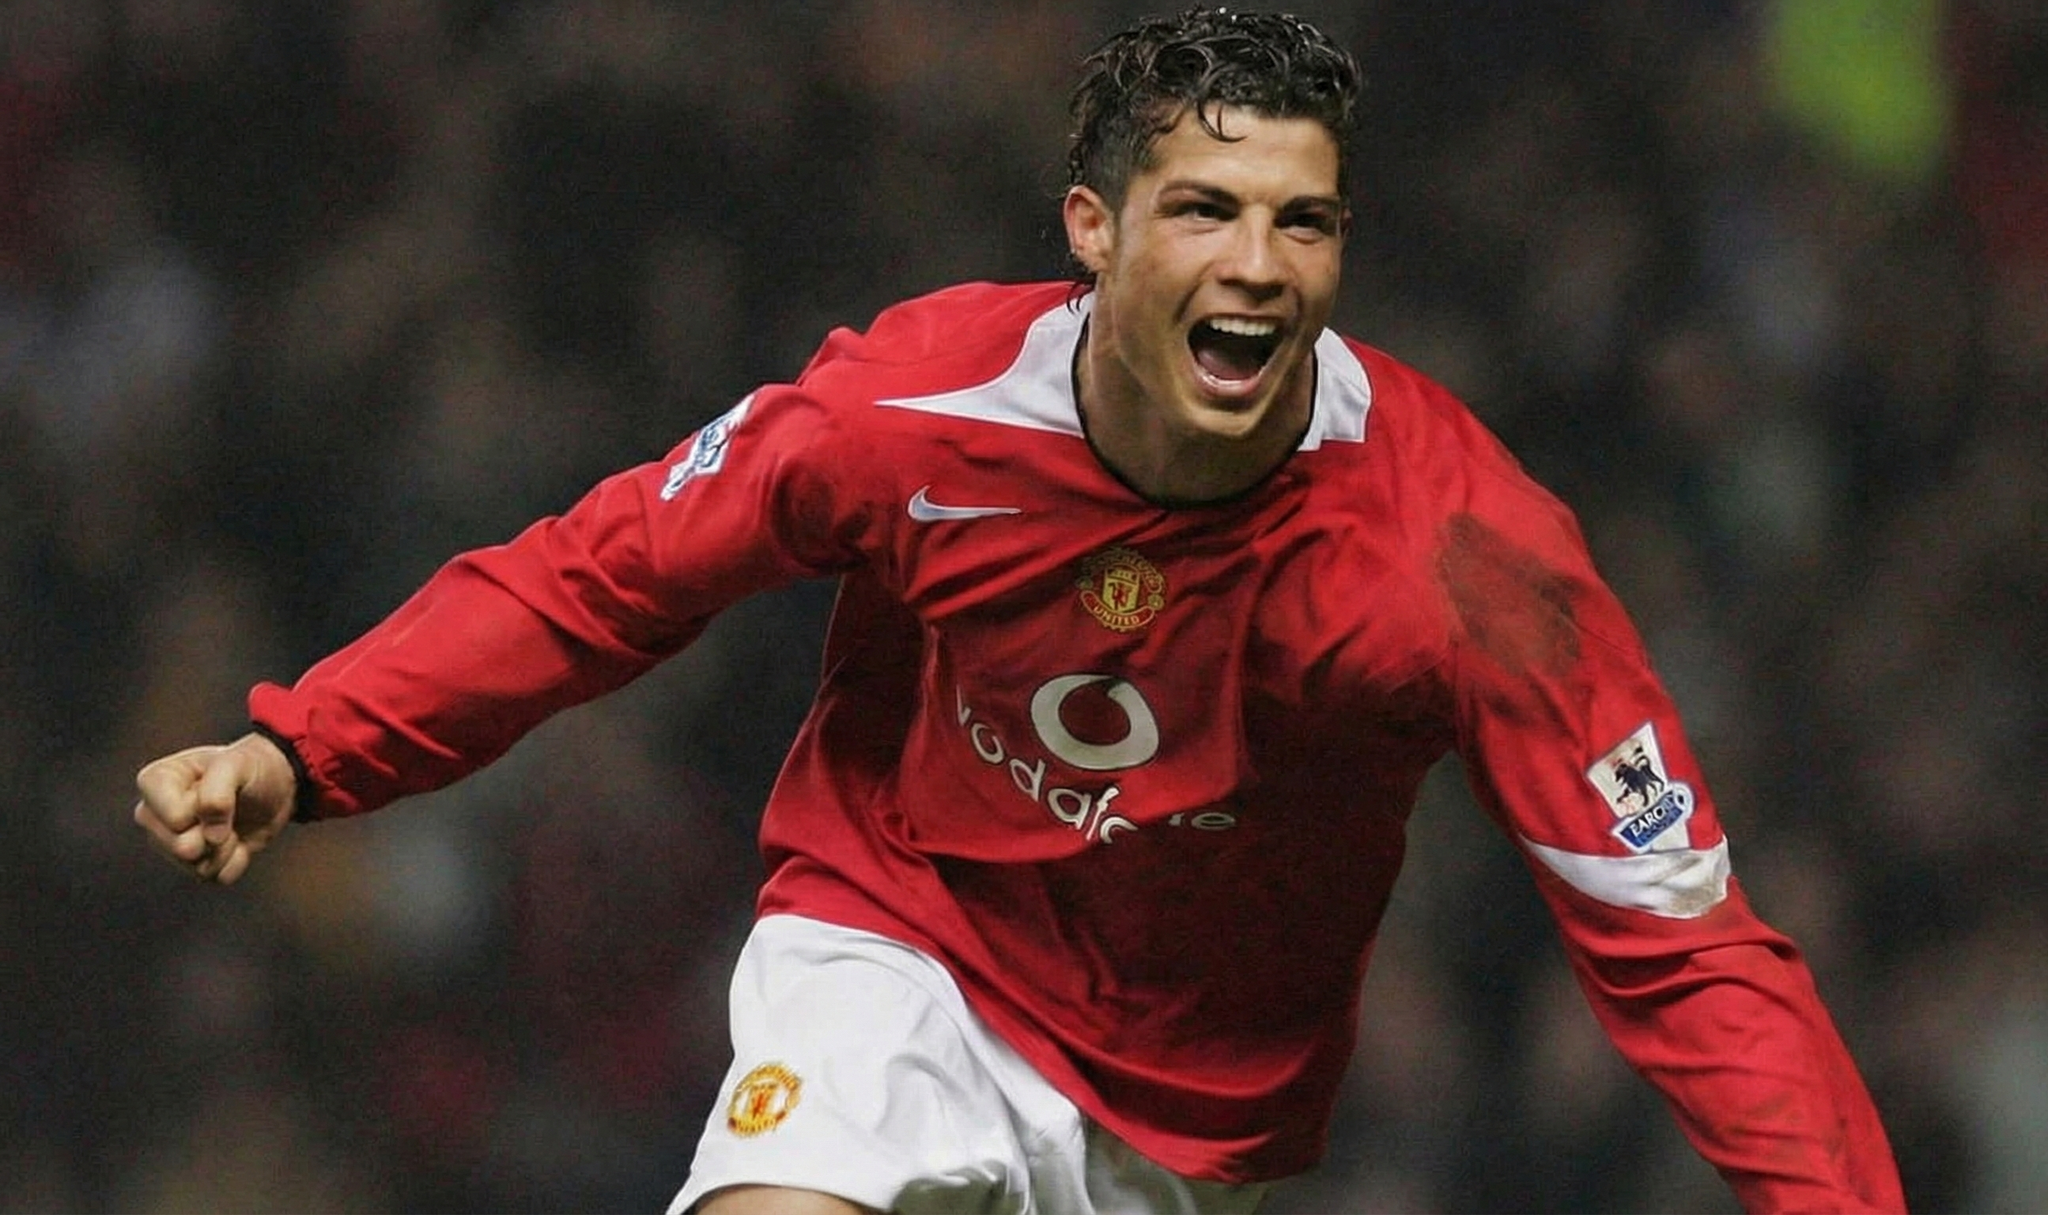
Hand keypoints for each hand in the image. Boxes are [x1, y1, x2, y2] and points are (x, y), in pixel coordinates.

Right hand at [134, 733, 298, 884]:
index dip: (209, 808)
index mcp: (153, 782)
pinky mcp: (192, 864)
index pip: (176, 819)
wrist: (274, 787)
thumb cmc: (250, 768)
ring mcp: (168, 843)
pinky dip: (237, 860)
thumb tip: (210, 838)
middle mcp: (152, 816)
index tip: (218, 788)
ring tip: (231, 823)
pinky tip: (237, 839)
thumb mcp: (238, 763)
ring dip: (227, 848)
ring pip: (198, 869)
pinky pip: (217, 878)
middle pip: (182, 849)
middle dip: (217, 833)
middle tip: (229, 810)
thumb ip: (217, 791)